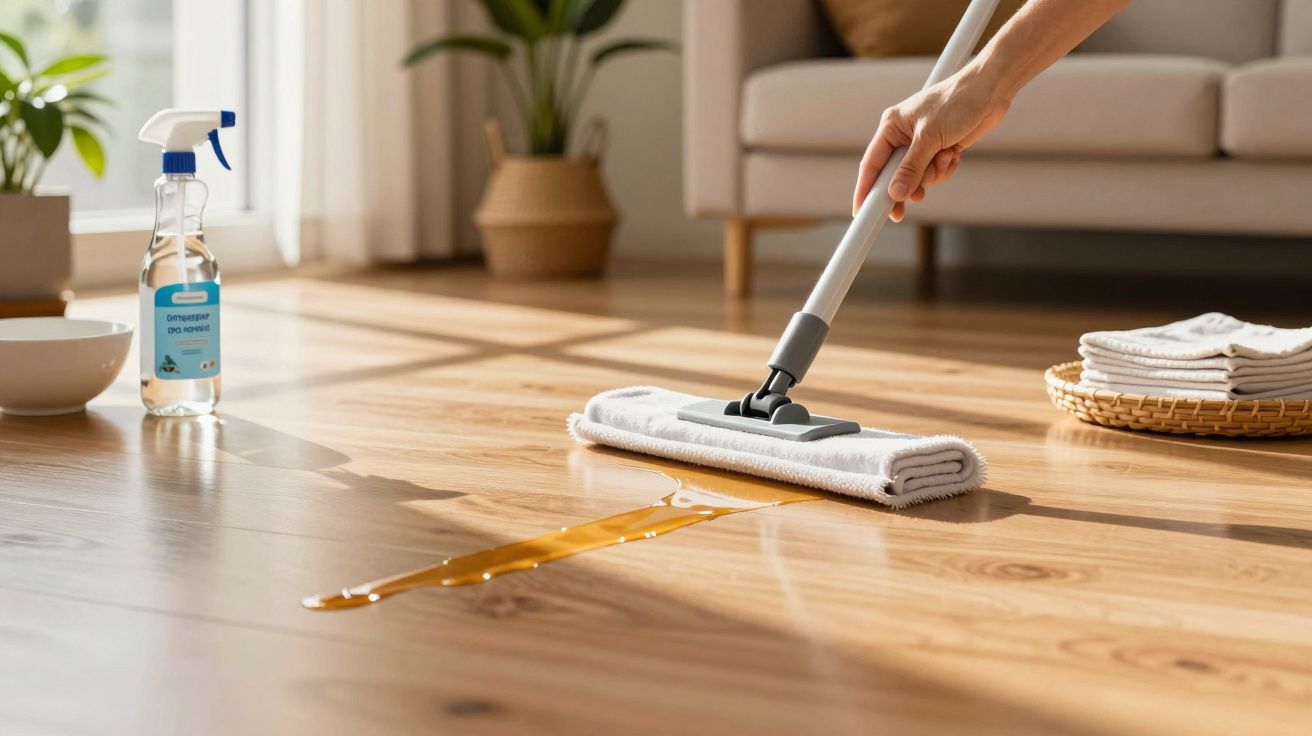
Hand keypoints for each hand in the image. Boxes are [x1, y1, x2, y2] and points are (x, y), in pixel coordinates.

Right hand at [853, 67, 1010, 220]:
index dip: (865, 190)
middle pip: (894, 175)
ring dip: (931, 176)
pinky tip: (954, 154)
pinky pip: (934, 173)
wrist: (990, 90)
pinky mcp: (940, 149)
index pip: (872, 164)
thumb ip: (911, 168)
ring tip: (944, 159)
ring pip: (917, 178)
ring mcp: (922, 144)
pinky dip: (944, 169)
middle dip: (904, 188)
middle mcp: (903, 137)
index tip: (861, 212)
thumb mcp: (929, 137)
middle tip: (900, 214)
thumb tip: (895, 194)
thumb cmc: (956, 102)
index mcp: (891, 127)